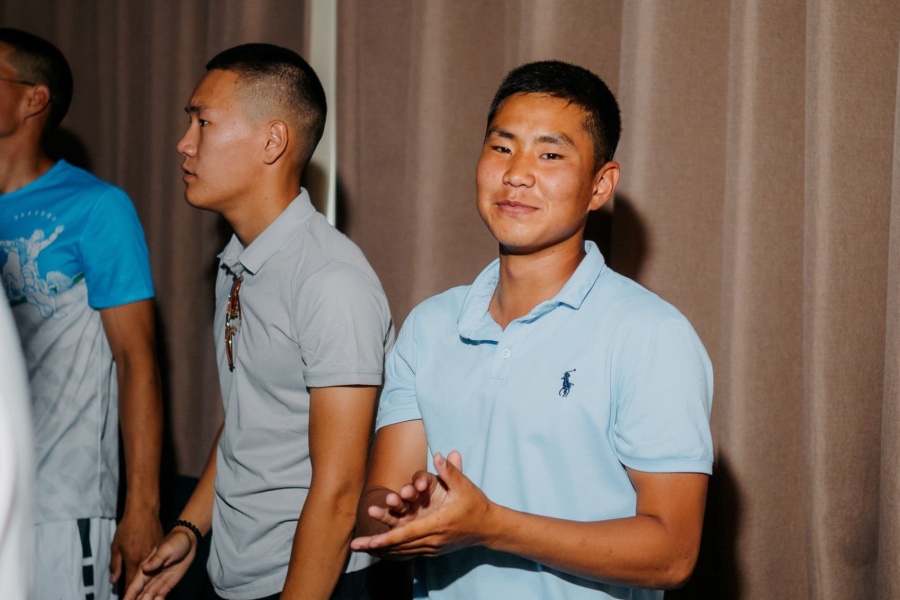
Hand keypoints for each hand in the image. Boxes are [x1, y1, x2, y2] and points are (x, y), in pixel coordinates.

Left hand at [110, 506, 162, 588]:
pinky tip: (151, 570)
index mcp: (134, 561)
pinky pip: (156, 561)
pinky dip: (153, 567)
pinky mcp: (161, 547)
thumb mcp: (116, 546)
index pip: (132, 583)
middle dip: (138, 589)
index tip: (128, 598)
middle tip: (134, 595)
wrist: (144, 511)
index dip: (129, 592)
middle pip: (143, 580)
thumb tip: (113, 580)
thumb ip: (115, 565)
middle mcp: (147, 560)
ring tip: (144, 587)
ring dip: (147, 579)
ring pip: (152, 571)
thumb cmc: (128, 527)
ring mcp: (155, 553)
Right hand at [123, 529, 195, 599]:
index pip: (135, 585)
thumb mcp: (166, 548)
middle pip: (139, 594)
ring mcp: (158, 583)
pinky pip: (160, 597)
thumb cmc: (175, 541)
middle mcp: (149, 578)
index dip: (129, 595)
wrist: (189, 541)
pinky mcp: (167, 586)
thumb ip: (156, 559)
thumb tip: (144, 568)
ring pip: (148, 597)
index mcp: (145, 569)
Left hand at [350, 451, 493, 557]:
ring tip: (361, 547)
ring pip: (403, 550)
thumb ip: (450, 472)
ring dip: (382, 548)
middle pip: (400, 544)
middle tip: (355, 545)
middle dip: (377, 545)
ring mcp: (433, 547)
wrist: (489, 528)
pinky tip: (379, 549)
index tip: (371, 540)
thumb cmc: (476, 504)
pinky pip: (410, 551)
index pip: (408, 532)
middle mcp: (433, 539)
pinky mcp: (433, 549)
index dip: (388, 536)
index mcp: (438, 523)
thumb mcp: (465, 486)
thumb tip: (439, 455)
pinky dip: (394, 550)